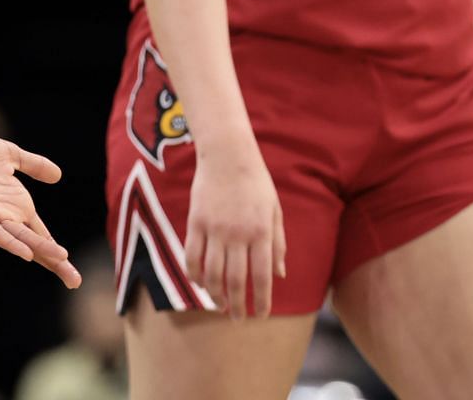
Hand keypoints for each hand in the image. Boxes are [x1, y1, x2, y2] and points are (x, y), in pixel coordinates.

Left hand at [0, 123, 80, 288]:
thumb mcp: (10, 154)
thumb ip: (33, 165)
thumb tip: (58, 176)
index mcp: (16, 203)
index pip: (40, 233)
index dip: (56, 251)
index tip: (73, 273)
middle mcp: (5, 214)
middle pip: (34, 242)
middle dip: (54, 261)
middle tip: (75, 281)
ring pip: (19, 238)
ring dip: (39, 249)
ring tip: (61, 261)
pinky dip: (9, 242)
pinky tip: (25, 252)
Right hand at [184, 141, 285, 318]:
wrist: (227, 154)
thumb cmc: (256, 183)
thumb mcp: (275, 212)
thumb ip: (278, 244)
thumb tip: (280, 275)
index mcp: (261, 233)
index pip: (261, 277)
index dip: (261, 301)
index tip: (261, 315)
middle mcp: (237, 235)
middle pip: (234, 280)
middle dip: (237, 305)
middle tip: (238, 319)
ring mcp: (214, 229)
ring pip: (211, 272)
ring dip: (215, 294)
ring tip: (220, 306)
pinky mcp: (195, 222)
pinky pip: (191, 255)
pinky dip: (194, 274)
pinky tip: (199, 283)